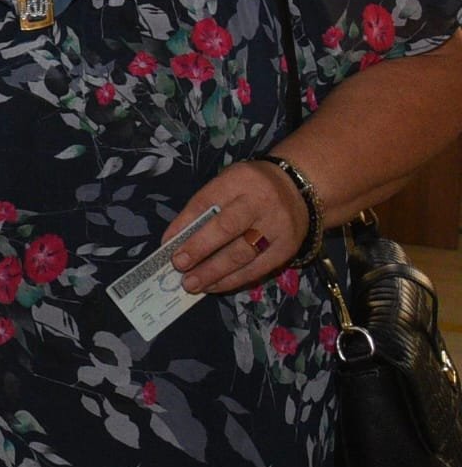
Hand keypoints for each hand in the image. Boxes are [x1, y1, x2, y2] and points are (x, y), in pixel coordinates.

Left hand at [162, 159, 309, 293]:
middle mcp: (260, 202)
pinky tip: (215, 285)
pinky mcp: (287, 249)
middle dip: (199, 249)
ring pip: (243, 253)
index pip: (207, 201)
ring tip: (191, 284)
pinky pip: (258, 269)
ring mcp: (277, 227)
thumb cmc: (251, 187)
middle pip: (227, 228)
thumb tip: (175, 238)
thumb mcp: (227, 183)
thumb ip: (203, 206)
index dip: (185, 224)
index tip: (167, 244)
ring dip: (214, 272)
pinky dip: (233, 280)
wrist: (300, 189)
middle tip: (178, 266)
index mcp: (239, 180)